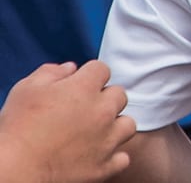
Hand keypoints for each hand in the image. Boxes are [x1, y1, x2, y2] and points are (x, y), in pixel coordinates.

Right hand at [0, 61, 134, 181]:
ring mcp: (107, 140)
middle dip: (103, 99)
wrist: (15, 171)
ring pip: (127, 124)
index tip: (76, 86)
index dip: (88, 76)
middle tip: (81, 110)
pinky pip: (123, 158)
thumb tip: (70, 68)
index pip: (101, 69)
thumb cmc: (16, 129)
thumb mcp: (25, 90)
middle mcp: (103, 111)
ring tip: (93, 132)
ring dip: (114, 126)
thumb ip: (50, 72)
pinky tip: (96, 155)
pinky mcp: (105, 166)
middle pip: (119, 95)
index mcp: (84, 88)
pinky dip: (112, 156)